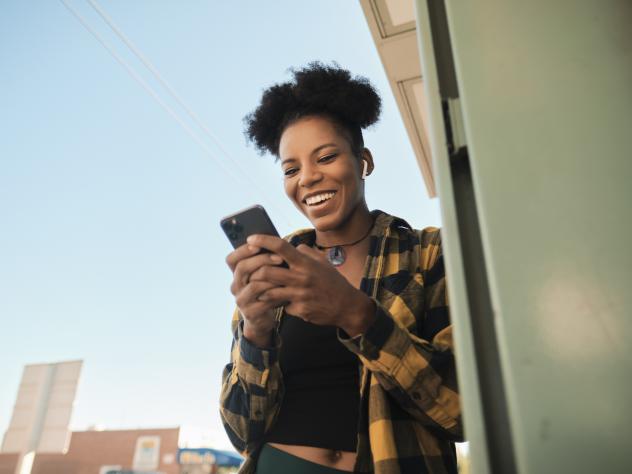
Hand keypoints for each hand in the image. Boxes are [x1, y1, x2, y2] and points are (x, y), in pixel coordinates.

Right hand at [225, 243, 284, 345]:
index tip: (258, 244)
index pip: (232, 259)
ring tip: (285, 274)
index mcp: (237, 274)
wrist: (263, 319)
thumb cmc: (266, 291)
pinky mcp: (250, 312)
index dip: (243, 250)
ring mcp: (241, 300)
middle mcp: (235, 286)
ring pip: (253, 285)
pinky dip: (276, 294)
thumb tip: (276, 242)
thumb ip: (264, 262)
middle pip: (242, 268)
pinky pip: (263, 300)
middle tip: (279, 258)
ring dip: (271, 278)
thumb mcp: (263, 275)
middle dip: (262, 260)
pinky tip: (286, 290)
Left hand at [246, 234, 375, 335]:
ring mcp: (300, 295)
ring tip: (260, 289)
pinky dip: (281, 304)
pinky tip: (285, 303)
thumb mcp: (322, 262)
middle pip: (267, 272)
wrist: (347, 307)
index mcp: (306, 263)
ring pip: (269, 292)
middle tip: (250, 272)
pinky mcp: (300, 310)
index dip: (263, 241)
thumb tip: (290, 245)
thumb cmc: (333, 282)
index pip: (281, 247)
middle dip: (255, 272)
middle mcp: (302, 278)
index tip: (250, 239)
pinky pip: (282, 306)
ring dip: (262, 290)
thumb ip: (305, 253)